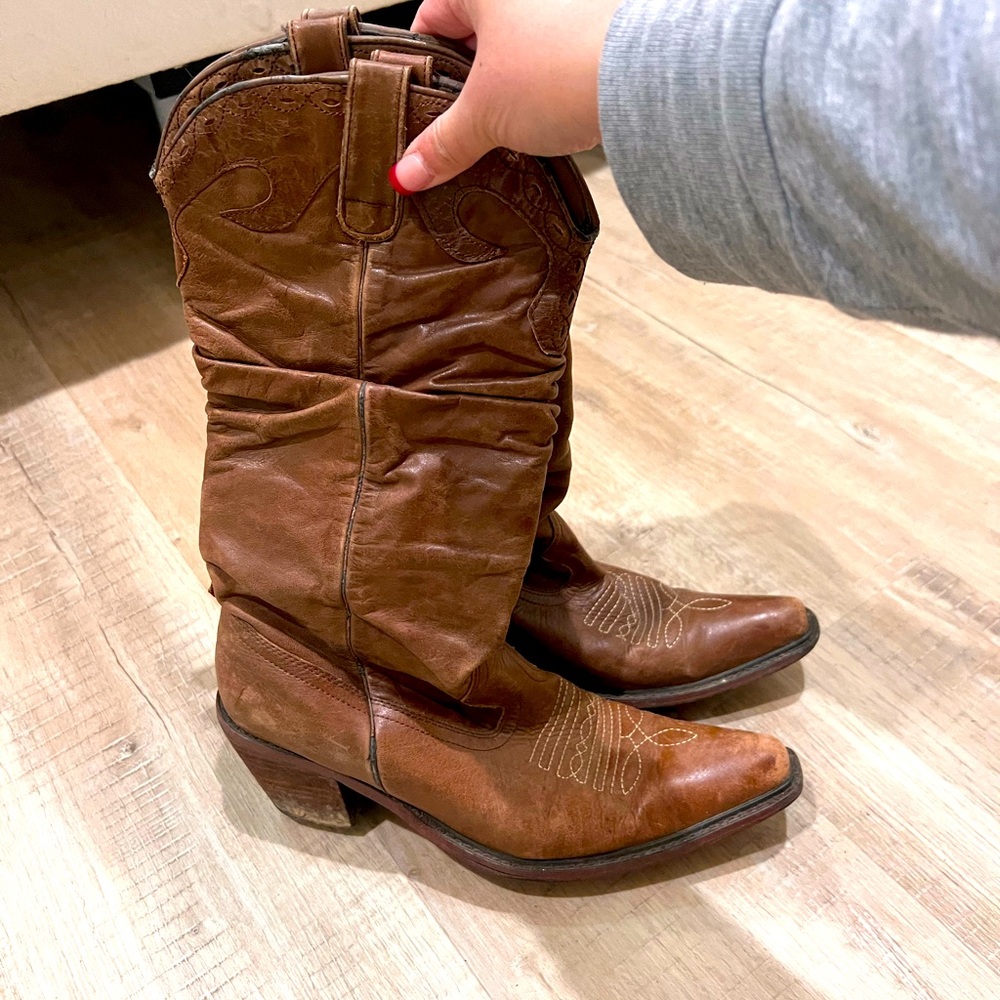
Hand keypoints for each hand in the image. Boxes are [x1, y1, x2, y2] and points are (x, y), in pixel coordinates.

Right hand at [390, 0, 621, 192]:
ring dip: (503, 93)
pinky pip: (551, 64)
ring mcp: (562, 10)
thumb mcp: (484, 117)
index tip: (417, 106)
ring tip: (496, 134)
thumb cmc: (561, 68)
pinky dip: (540, 94)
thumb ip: (443, 144)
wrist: (640, 78)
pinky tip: (538, 127)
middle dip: (462, 87)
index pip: (429, 17)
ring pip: (514, 53)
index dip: (418, 66)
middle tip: (454, 129)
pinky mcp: (592, 37)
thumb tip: (407, 173)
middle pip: (473, 38)